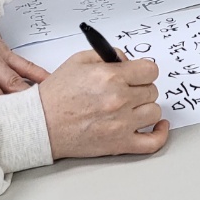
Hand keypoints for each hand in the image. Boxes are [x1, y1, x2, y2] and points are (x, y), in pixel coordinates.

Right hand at [39, 50, 168, 159]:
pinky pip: (153, 142)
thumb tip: (128, 61)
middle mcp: (119, 99)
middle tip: (123, 92)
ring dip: (144, 108)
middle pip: (152, 90)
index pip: (150, 70)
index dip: (143, 72)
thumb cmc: (56, 95)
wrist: (39, 124)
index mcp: (111, 77)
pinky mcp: (120, 144)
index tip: (136, 75)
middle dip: (140, 89)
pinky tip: (159, 126)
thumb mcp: (78, 61)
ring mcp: (122, 124)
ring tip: (129, 108)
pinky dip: (160, 134)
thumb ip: (108, 55)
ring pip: (154, 112)